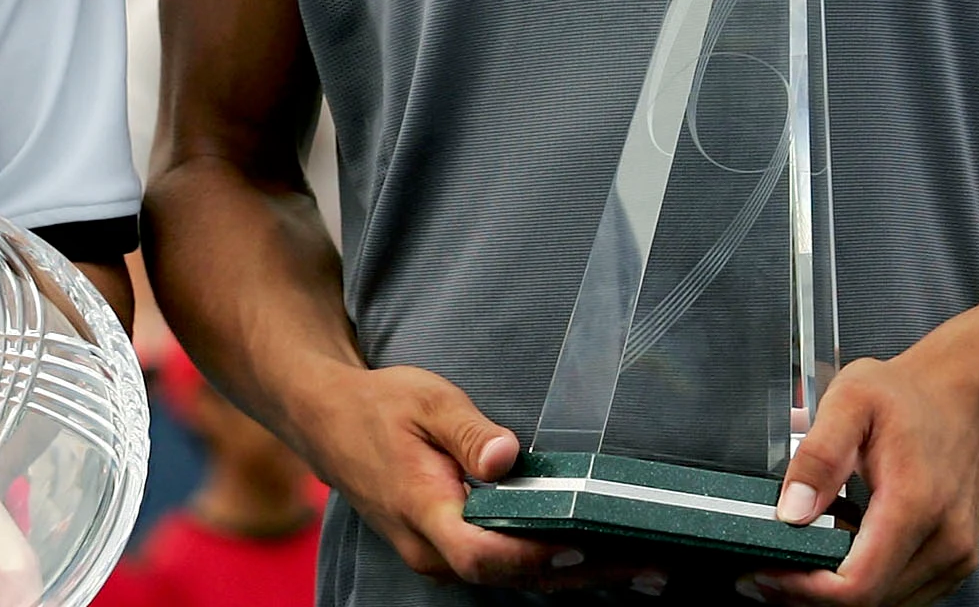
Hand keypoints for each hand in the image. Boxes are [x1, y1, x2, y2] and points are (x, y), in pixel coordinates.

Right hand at [284, 366, 652, 592]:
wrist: (328, 423)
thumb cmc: (378, 407)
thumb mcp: (424, 400)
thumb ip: (468, 431)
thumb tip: (509, 456)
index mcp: (423, 511)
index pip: (485, 554)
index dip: (539, 555)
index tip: (589, 544)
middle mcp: (431, 550)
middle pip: (514, 576)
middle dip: (583, 572)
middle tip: (650, 562)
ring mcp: (438, 557)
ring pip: (513, 578)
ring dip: (575, 572)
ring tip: (641, 564)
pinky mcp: (448, 551)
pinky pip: (505, 568)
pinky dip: (551, 563)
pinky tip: (594, 555)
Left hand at [754, 349, 978, 606]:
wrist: (964, 398)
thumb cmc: (909, 397)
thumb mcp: (849, 401)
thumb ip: (818, 457)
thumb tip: (792, 512)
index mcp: (916, 504)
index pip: (859, 585)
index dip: (805, 590)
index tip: (765, 576)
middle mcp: (945, 540)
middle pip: (870, 601)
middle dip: (810, 594)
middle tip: (767, 572)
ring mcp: (956, 555)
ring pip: (887, 603)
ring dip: (838, 594)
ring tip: (797, 561)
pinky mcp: (956, 561)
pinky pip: (905, 593)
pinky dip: (868, 585)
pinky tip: (840, 556)